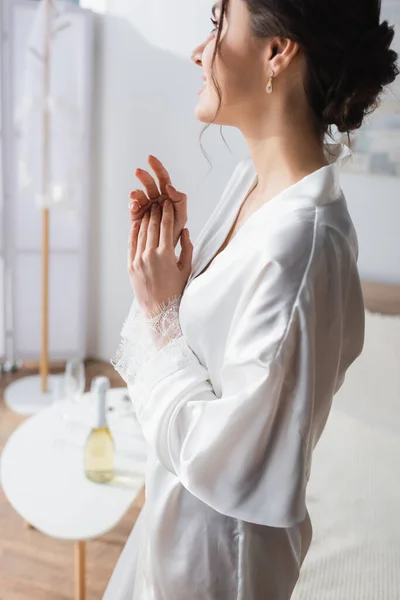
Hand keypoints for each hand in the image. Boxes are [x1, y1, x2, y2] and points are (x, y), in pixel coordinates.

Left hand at [127, 199, 192, 317]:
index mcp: (166, 255)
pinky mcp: (130, 266)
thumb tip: (185, 230)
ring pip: (141, 233)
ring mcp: (138, 260)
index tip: (168, 204)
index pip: (166, 227)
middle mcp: (150, 255)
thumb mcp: (186, 269)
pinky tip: (137, 224)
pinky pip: (131, 244)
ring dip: (145, 220)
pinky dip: (134, 232)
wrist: (159, 310)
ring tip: (148, 210)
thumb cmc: (176, 290)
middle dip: (155, 213)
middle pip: (152, 227)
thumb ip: (187, 248)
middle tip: (158, 202)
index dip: (167, 213)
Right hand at [129, 155, 187, 248]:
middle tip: (138, 171)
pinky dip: (133, 205)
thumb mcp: (182, 216)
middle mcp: (156, 199)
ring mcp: (145, 207)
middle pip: (149, 184)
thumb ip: (179, 200)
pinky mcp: (136, 216)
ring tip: (133, 195)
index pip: (163, 178)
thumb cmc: (176, 232)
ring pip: (139, 195)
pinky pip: (133, 208)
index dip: (157, 167)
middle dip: (144, 177)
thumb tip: (169, 187)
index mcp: (168, 196)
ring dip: (136, 193)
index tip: (150, 158)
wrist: (166, 250)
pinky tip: (134, 206)